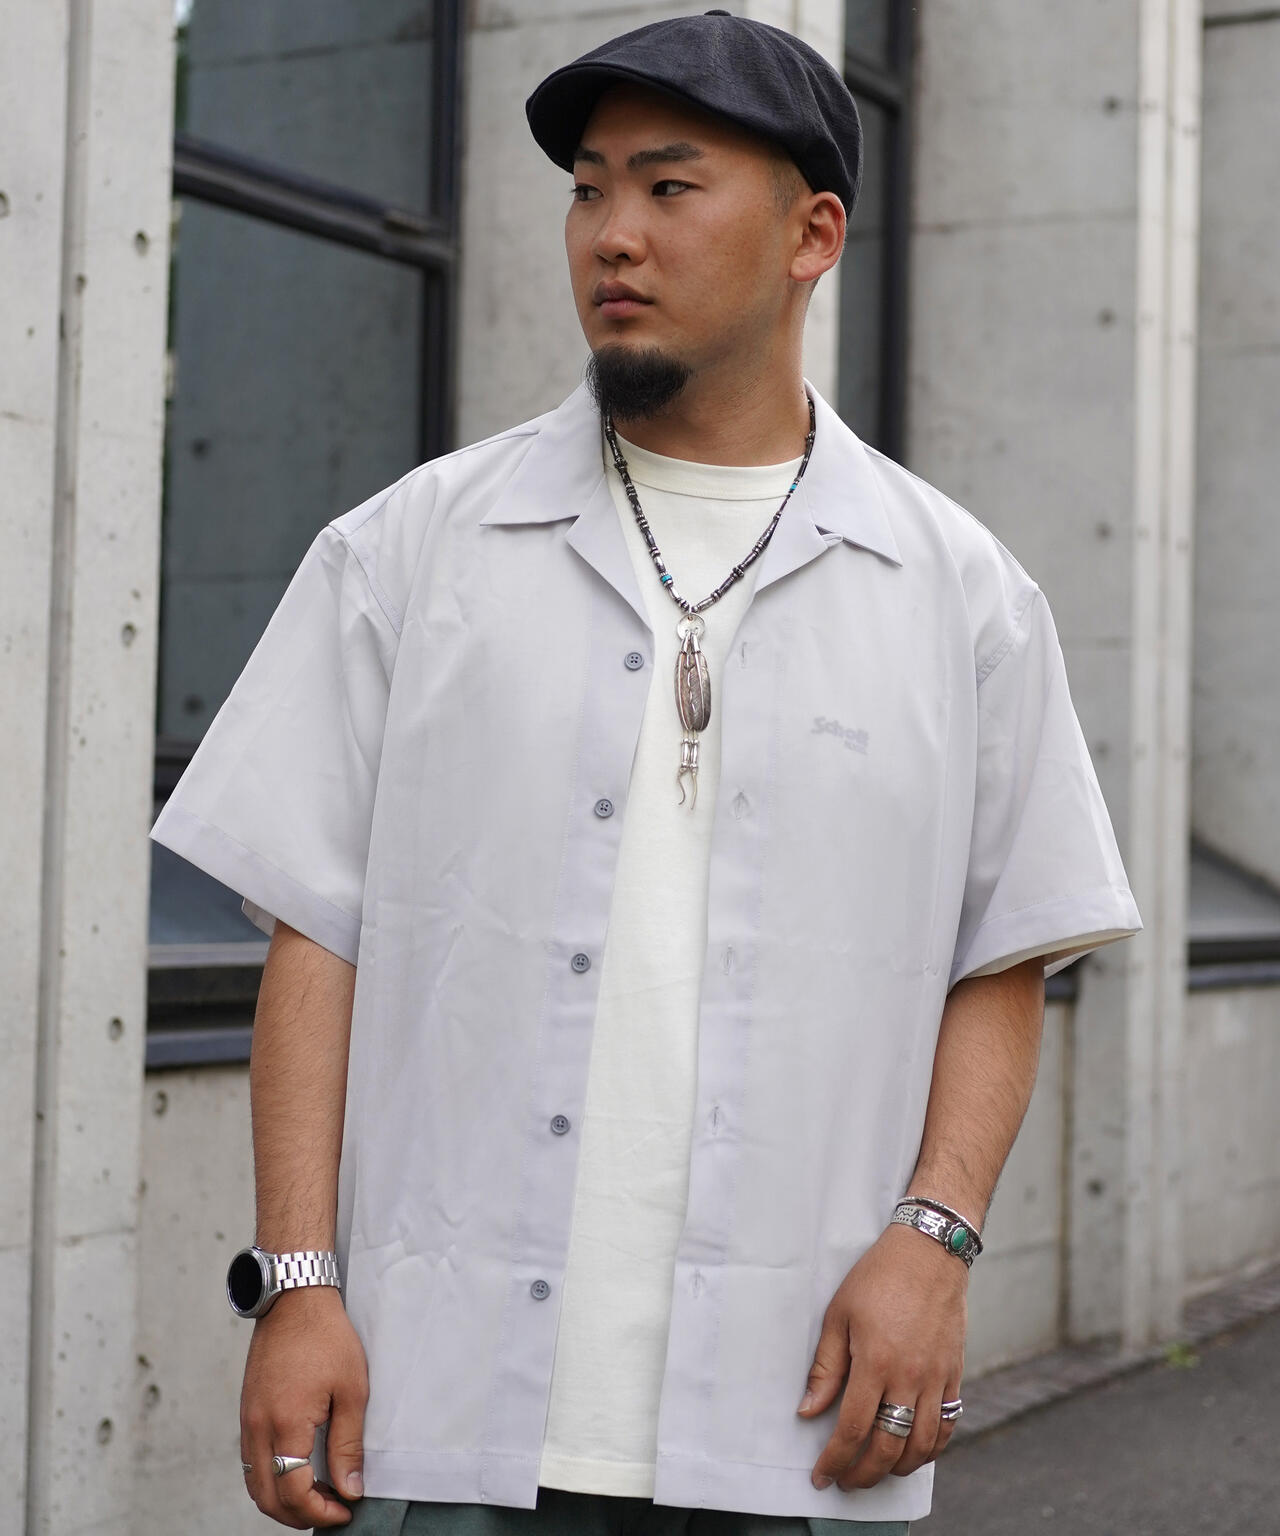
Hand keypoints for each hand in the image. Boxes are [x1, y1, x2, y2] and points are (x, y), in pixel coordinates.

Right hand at [240, 1285, 368, 1527]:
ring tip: (316, 1496)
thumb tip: (349, 1487)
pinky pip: (251, 1460)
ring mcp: (247, 1419)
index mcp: (285, 1423)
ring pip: (254, 1482)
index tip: (345, 1510)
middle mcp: (257, 1427)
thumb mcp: (351, 1389)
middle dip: (298, 1515)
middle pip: (267, 1497)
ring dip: (281, 1500)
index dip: (319, 1512)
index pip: (293, 1491)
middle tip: (331, 1511)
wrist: (294, 1298)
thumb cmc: (326, 1337)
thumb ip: (348, 1444)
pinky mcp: (246, 1411)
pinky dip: (270, 1478)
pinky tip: (297, 1471)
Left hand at [797, 1222, 966, 1490]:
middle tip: (847, 1481)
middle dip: (864, 1473)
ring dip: (898, 1468)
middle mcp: (909, 1378)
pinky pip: (948, 1424)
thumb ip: (826, 1368)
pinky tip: (916, 1452)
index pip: (852, 1429)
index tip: (822, 1476)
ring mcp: (936, 1378)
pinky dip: (932, 1448)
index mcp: (876, 1363)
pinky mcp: (954, 1373)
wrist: (929, 1252)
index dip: (835, 1460)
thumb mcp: (839, 1315)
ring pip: (922, 1445)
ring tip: (878, 1472)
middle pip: (888, 1447)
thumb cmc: (878, 1277)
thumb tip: (808, 1411)